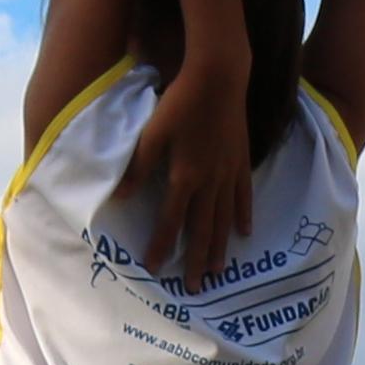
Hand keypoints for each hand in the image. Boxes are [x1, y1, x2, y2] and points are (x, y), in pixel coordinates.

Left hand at [146, 59, 252, 286]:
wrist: (219, 76)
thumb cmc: (181, 101)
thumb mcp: (152, 132)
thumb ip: (138, 168)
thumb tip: (120, 197)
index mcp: (184, 176)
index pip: (170, 221)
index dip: (161, 246)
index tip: (154, 270)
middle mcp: (209, 182)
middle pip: (201, 229)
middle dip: (195, 260)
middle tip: (194, 288)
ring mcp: (228, 173)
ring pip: (224, 219)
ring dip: (219, 247)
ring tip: (217, 272)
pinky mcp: (241, 161)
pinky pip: (243, 197)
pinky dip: (243, 216)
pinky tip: (243, 233)